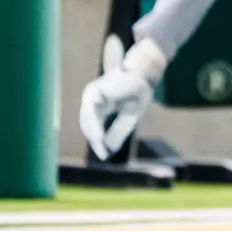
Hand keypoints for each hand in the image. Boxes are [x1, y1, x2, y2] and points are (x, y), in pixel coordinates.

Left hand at [79, 36, 167, 159]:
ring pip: (87, 120)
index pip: (95, 126)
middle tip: (102, 154)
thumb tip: (109, 150)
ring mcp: (91, 95)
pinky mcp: (94, 92)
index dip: (99, 141)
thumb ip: (119, 131)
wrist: (144, 74)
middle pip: (88, 124)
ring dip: (93, 135)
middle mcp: (92, 100)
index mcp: (100, 105)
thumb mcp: (130, 116)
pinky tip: (99, 137)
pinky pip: (90, 113)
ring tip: (100, 148)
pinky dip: (94, 126)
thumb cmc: (138, 92)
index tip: (104, 156)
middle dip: (95, 140)